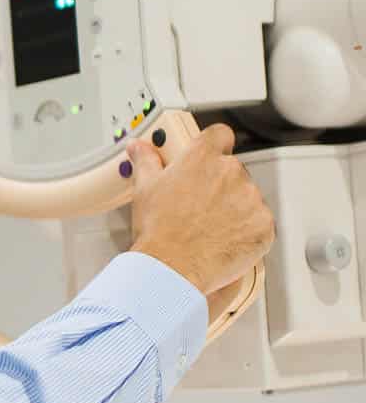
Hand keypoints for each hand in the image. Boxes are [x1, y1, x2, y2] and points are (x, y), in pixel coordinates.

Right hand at [127, 123, 274, 294]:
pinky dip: (246, 231)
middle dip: (219, 185)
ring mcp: (251, 198)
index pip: (219, 135)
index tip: (208, 157)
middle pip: (232, 170)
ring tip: (209, 228)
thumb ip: (146, 161)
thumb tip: (139, 148)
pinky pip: (259, 223)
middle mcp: (230, 171)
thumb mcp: (144, 189)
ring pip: (247, 197)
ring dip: (234, 209)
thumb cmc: (158, 231)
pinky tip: (224, 241)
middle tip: (199, 206)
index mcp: (202, 157)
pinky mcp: (264, 224)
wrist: (173, 267)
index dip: (213, 146)